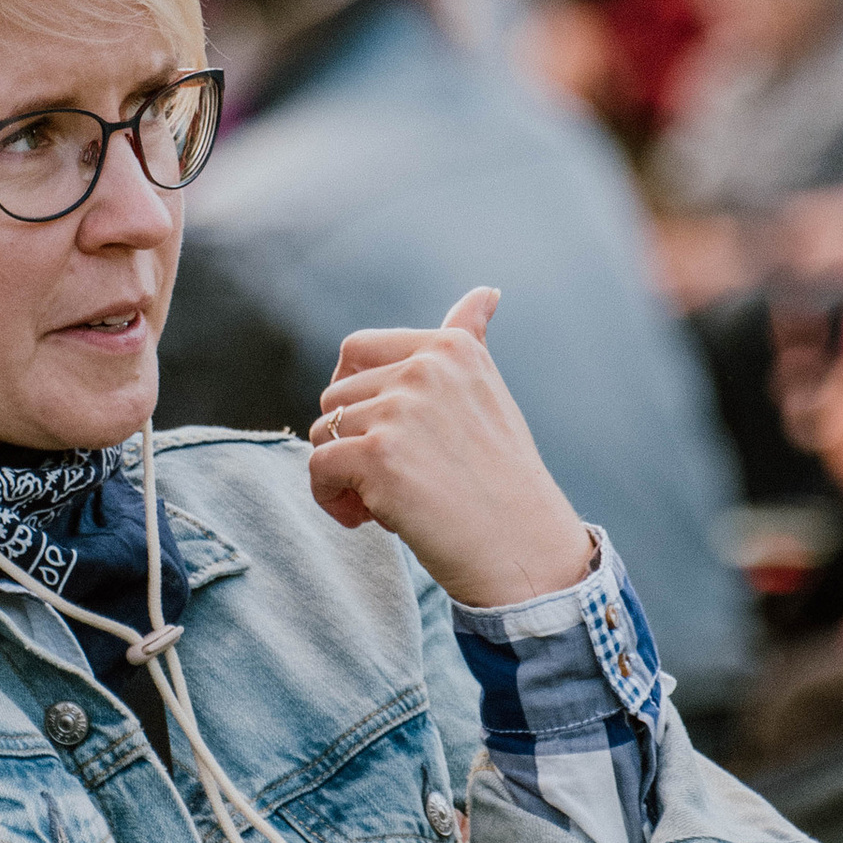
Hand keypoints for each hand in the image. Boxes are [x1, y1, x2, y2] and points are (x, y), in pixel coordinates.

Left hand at [310, 290, 592, 604]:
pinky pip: (318, 467)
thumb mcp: (488, 395)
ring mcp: (401, 410)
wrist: (525, 550)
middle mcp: (426, 368)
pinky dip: (331, 499)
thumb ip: (469, 341)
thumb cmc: (504, 480)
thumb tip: (485, 292)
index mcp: (450, 347)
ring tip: (388, 502)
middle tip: (397, 480)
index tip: (386, 434)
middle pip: (335, 397)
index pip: (356, 350)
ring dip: (344, 475)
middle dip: (353, 442)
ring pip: (323, 433)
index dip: (355, 397)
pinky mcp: (378, 456)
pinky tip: (368, 520)